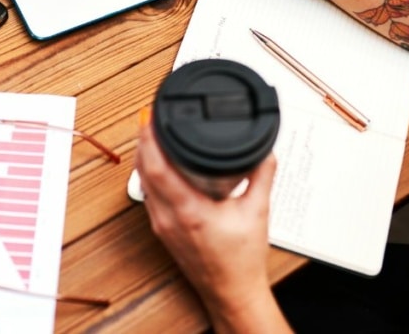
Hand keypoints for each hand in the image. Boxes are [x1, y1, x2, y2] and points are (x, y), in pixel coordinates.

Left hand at [134, 118, 290, 332]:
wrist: (232, 291)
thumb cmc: (241, 260)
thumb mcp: (257, 211)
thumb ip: (262, 176)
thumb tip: (266, 151)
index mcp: (189, 211)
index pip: (156, 168)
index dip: (149, 139)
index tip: (150, 118)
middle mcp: (168, 218)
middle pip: (143, 171)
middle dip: (144, 141)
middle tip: (151, 119)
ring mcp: (162, 225)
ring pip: (143, 183)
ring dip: (144, 158)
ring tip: (153, 136)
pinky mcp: (162, 230)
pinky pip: (148, 195)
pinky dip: (150, 175)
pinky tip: (159, 166)